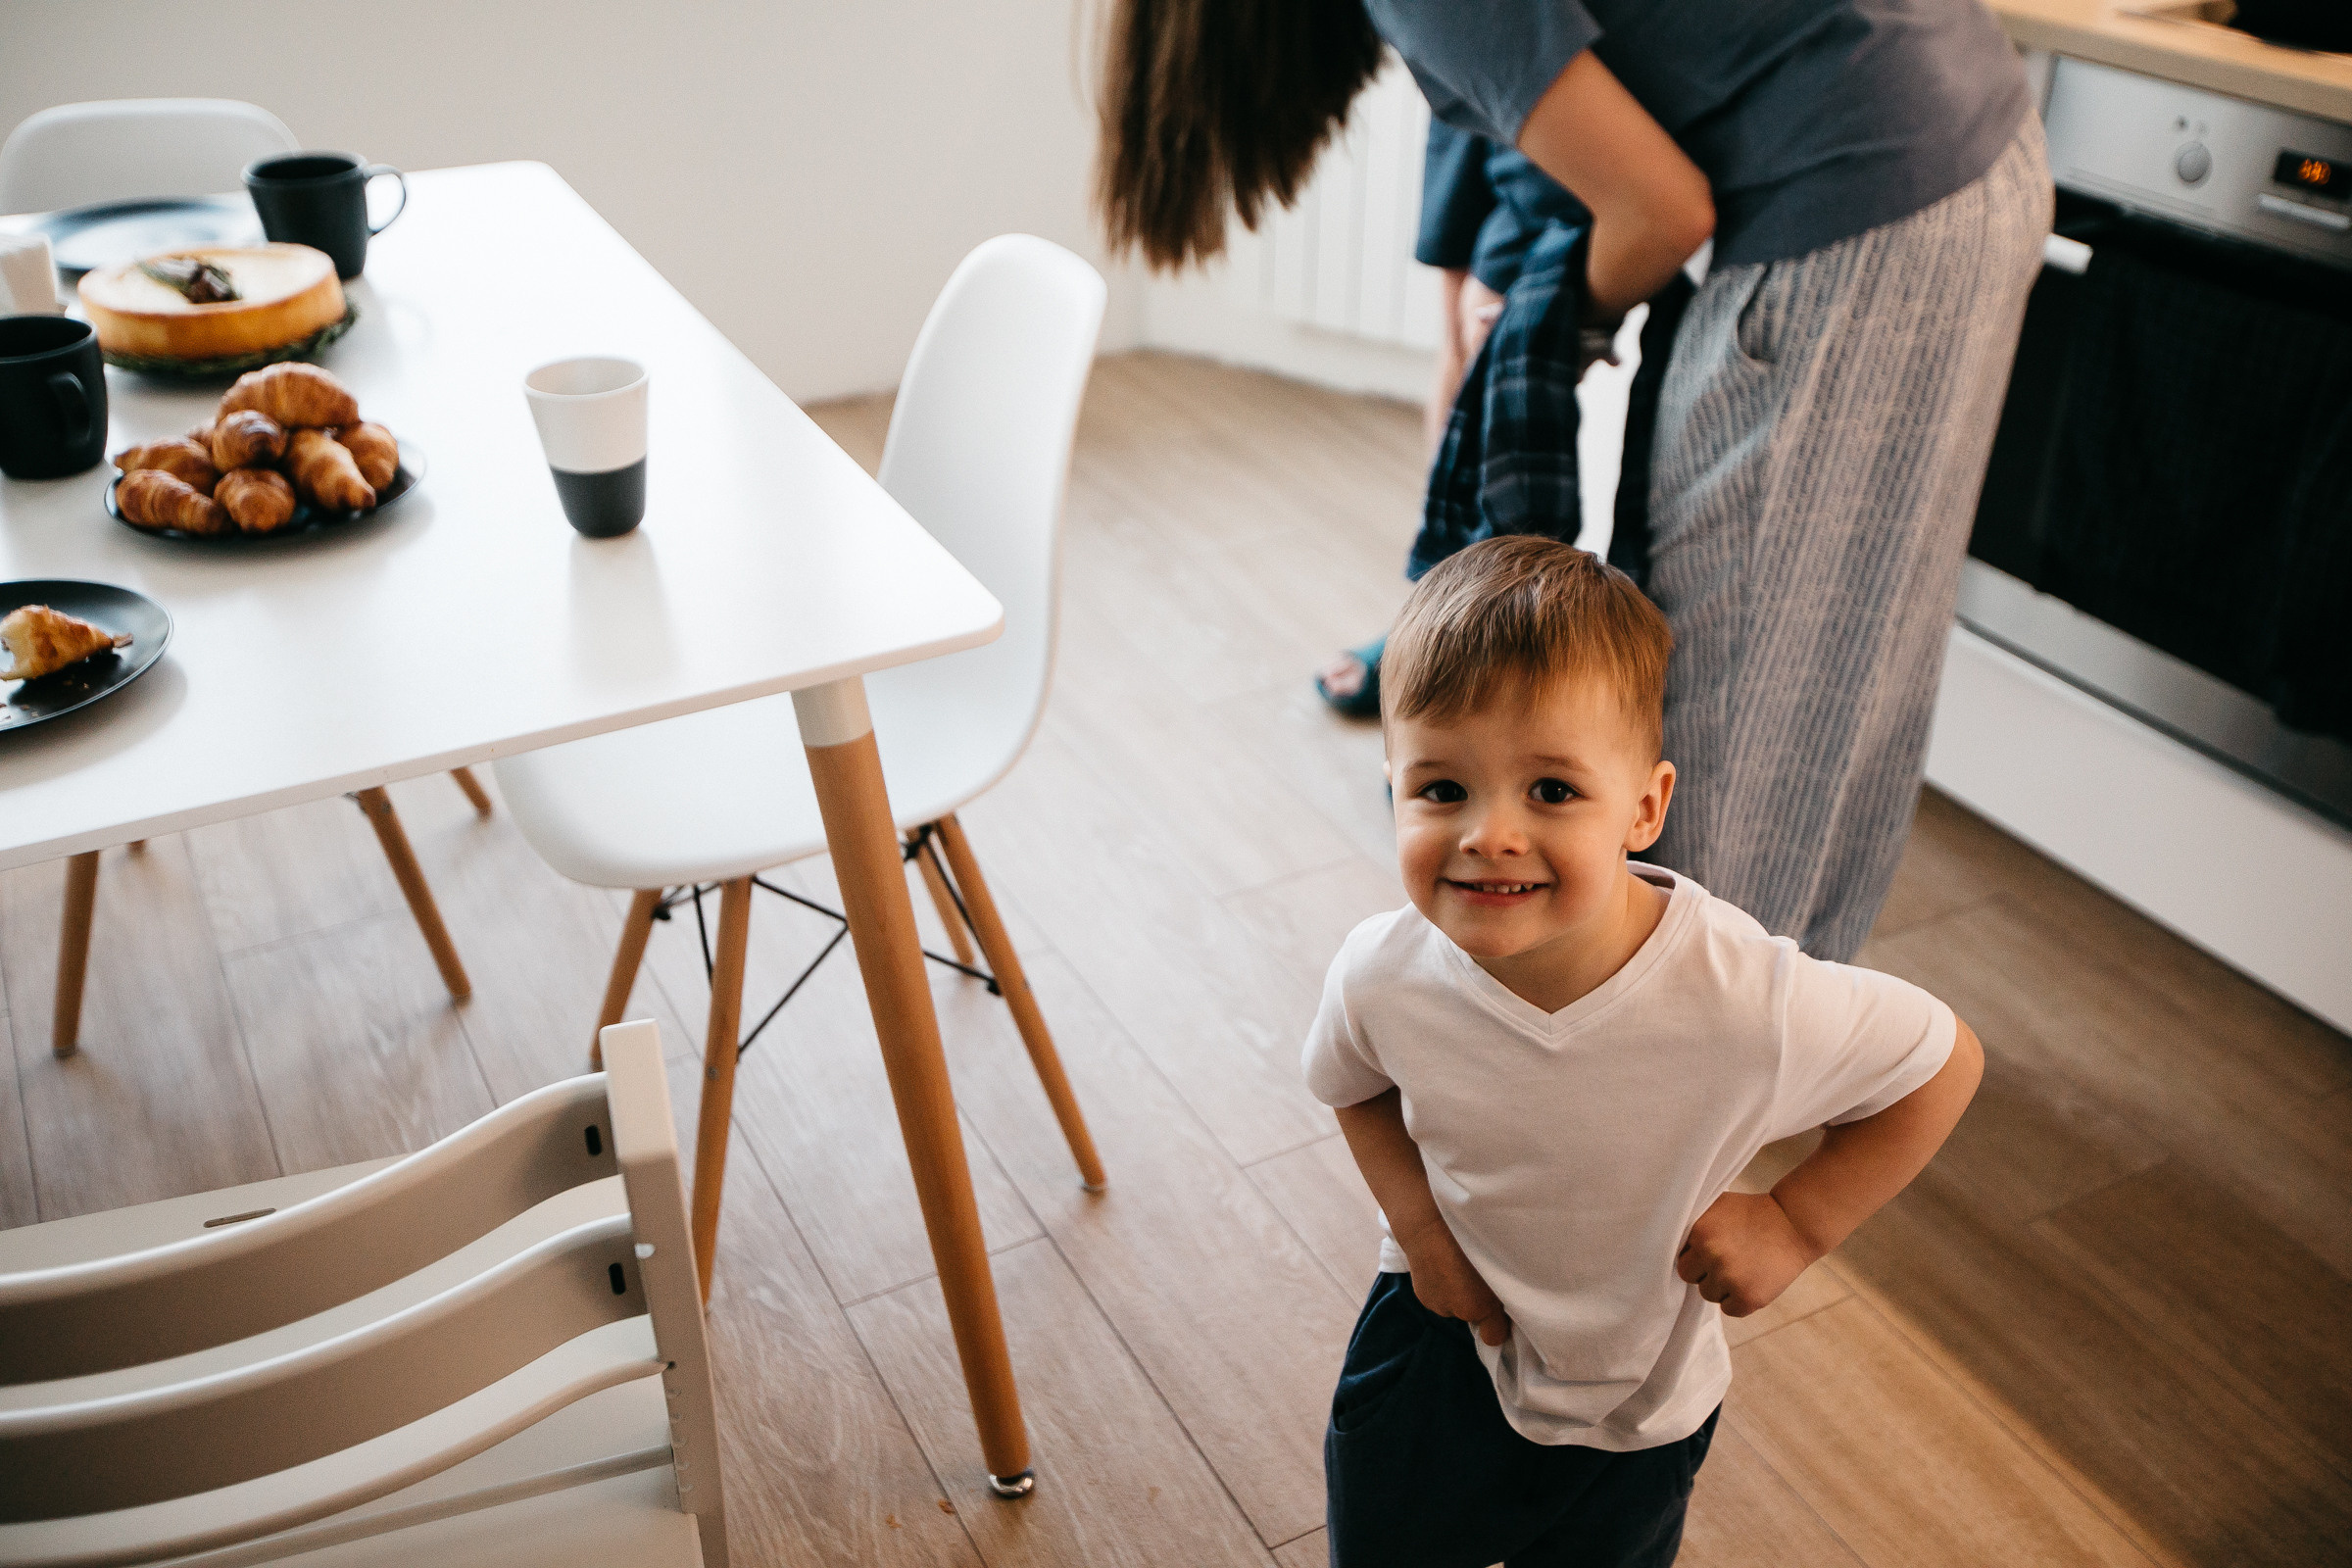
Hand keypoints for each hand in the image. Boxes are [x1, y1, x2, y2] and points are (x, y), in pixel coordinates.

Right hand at [1396, 1213, 1511, 1345]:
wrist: (1428, 1226)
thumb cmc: (1467, 1238)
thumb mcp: (1497, 1260)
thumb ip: (1505, 1287)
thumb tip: (1511, 1300)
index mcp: (1476, 1307)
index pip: (1494, 1337)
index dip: (1499, 1324)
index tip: (1502, 1308)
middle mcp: (1455, 1312)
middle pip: (1473, 1317)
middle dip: (1477, 1302)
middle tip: (1479, 1274)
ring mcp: (1436, 1305)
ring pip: (1455, 1306)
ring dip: (1458, 1293)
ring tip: (1458, 1265)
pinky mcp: (1422, 1297)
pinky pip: (1440, 1297)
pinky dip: (1443, 1287)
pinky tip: (1443, 1265)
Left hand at [1676, 1192, 1817, 1316]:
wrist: (1793, 1223)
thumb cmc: (1751, 1214)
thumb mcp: (1717, 1208)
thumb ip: (1693, 1226)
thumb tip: (1664, 1243)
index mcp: (1700, 1232)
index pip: (1680, 1257)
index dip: (1695, 1254)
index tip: (1711, 1248)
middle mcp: (1712, 1256)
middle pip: (1689, 1277)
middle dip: (1703, 1271)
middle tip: (1726, 1259)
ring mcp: (1730, 1279)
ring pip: (1708, 1294)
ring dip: (1721, 1286)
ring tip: (1743, 1266)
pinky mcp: (1748, 1298)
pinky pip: (1729, 1309)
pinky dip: (1739, 1300)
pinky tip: (1752, 1280)